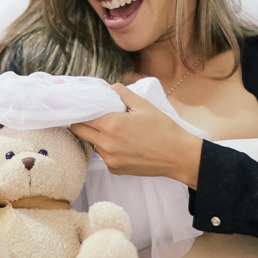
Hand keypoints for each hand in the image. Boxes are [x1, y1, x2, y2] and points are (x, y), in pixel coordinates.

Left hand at [70, 84, 202, 187]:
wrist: (177, 156)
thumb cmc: (162, 128)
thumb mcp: (143, 105)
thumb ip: (122, 93)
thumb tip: (110, 88)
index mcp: (111, 125)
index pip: (81, 117)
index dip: (82, 110)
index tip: (84, 106)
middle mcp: (106, 144)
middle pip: (80, 131)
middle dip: (83, 122)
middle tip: (94, 117)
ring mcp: (109, 158)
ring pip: (92, 144)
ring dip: (96, 136)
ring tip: (115, 131)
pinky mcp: (114, 169)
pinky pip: (103, 156)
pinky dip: (108, 149)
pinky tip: (123, 145)